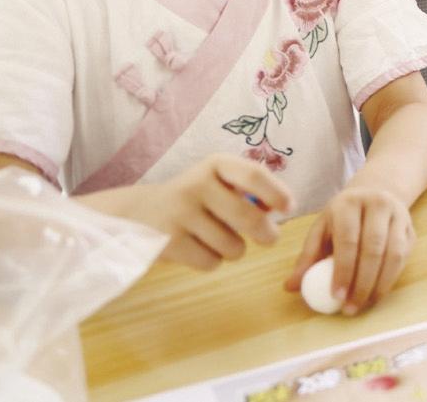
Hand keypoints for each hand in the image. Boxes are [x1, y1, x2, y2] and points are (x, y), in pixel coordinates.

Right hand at [129, 154, 290, 271]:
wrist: (136, 214)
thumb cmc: (193, 199)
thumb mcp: (216, 182)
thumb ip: (247, 190)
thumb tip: (278, 207)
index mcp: (214, 165)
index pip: (253, 175)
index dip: (277, 193)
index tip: (289, 207)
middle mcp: (196, 185)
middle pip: (249, 218)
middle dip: (267, 233)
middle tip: (269, 238)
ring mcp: (180, 214)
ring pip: (232, 246)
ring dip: (234, 250)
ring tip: (217, 239)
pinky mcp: (168, 243)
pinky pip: (211, 262)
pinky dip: (212, 261)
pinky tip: (198, 249)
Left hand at [286, 183, 415, 315]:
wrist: (376, 193)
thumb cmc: (342, 218)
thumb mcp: (322, 229)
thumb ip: (307, 257)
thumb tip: (291, 287)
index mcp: (349, 203)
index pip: (348, 239)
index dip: (343, 270)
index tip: (336, 296)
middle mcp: (378, 204)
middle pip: (374, 248)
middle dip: (362, 282)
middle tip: (350, 307)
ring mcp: (399, 216)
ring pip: (393, 254)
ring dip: (379, 285)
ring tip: (364, 305)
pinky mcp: (411, 230)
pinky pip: (404, 258)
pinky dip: (390, 279)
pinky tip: (377, 294)